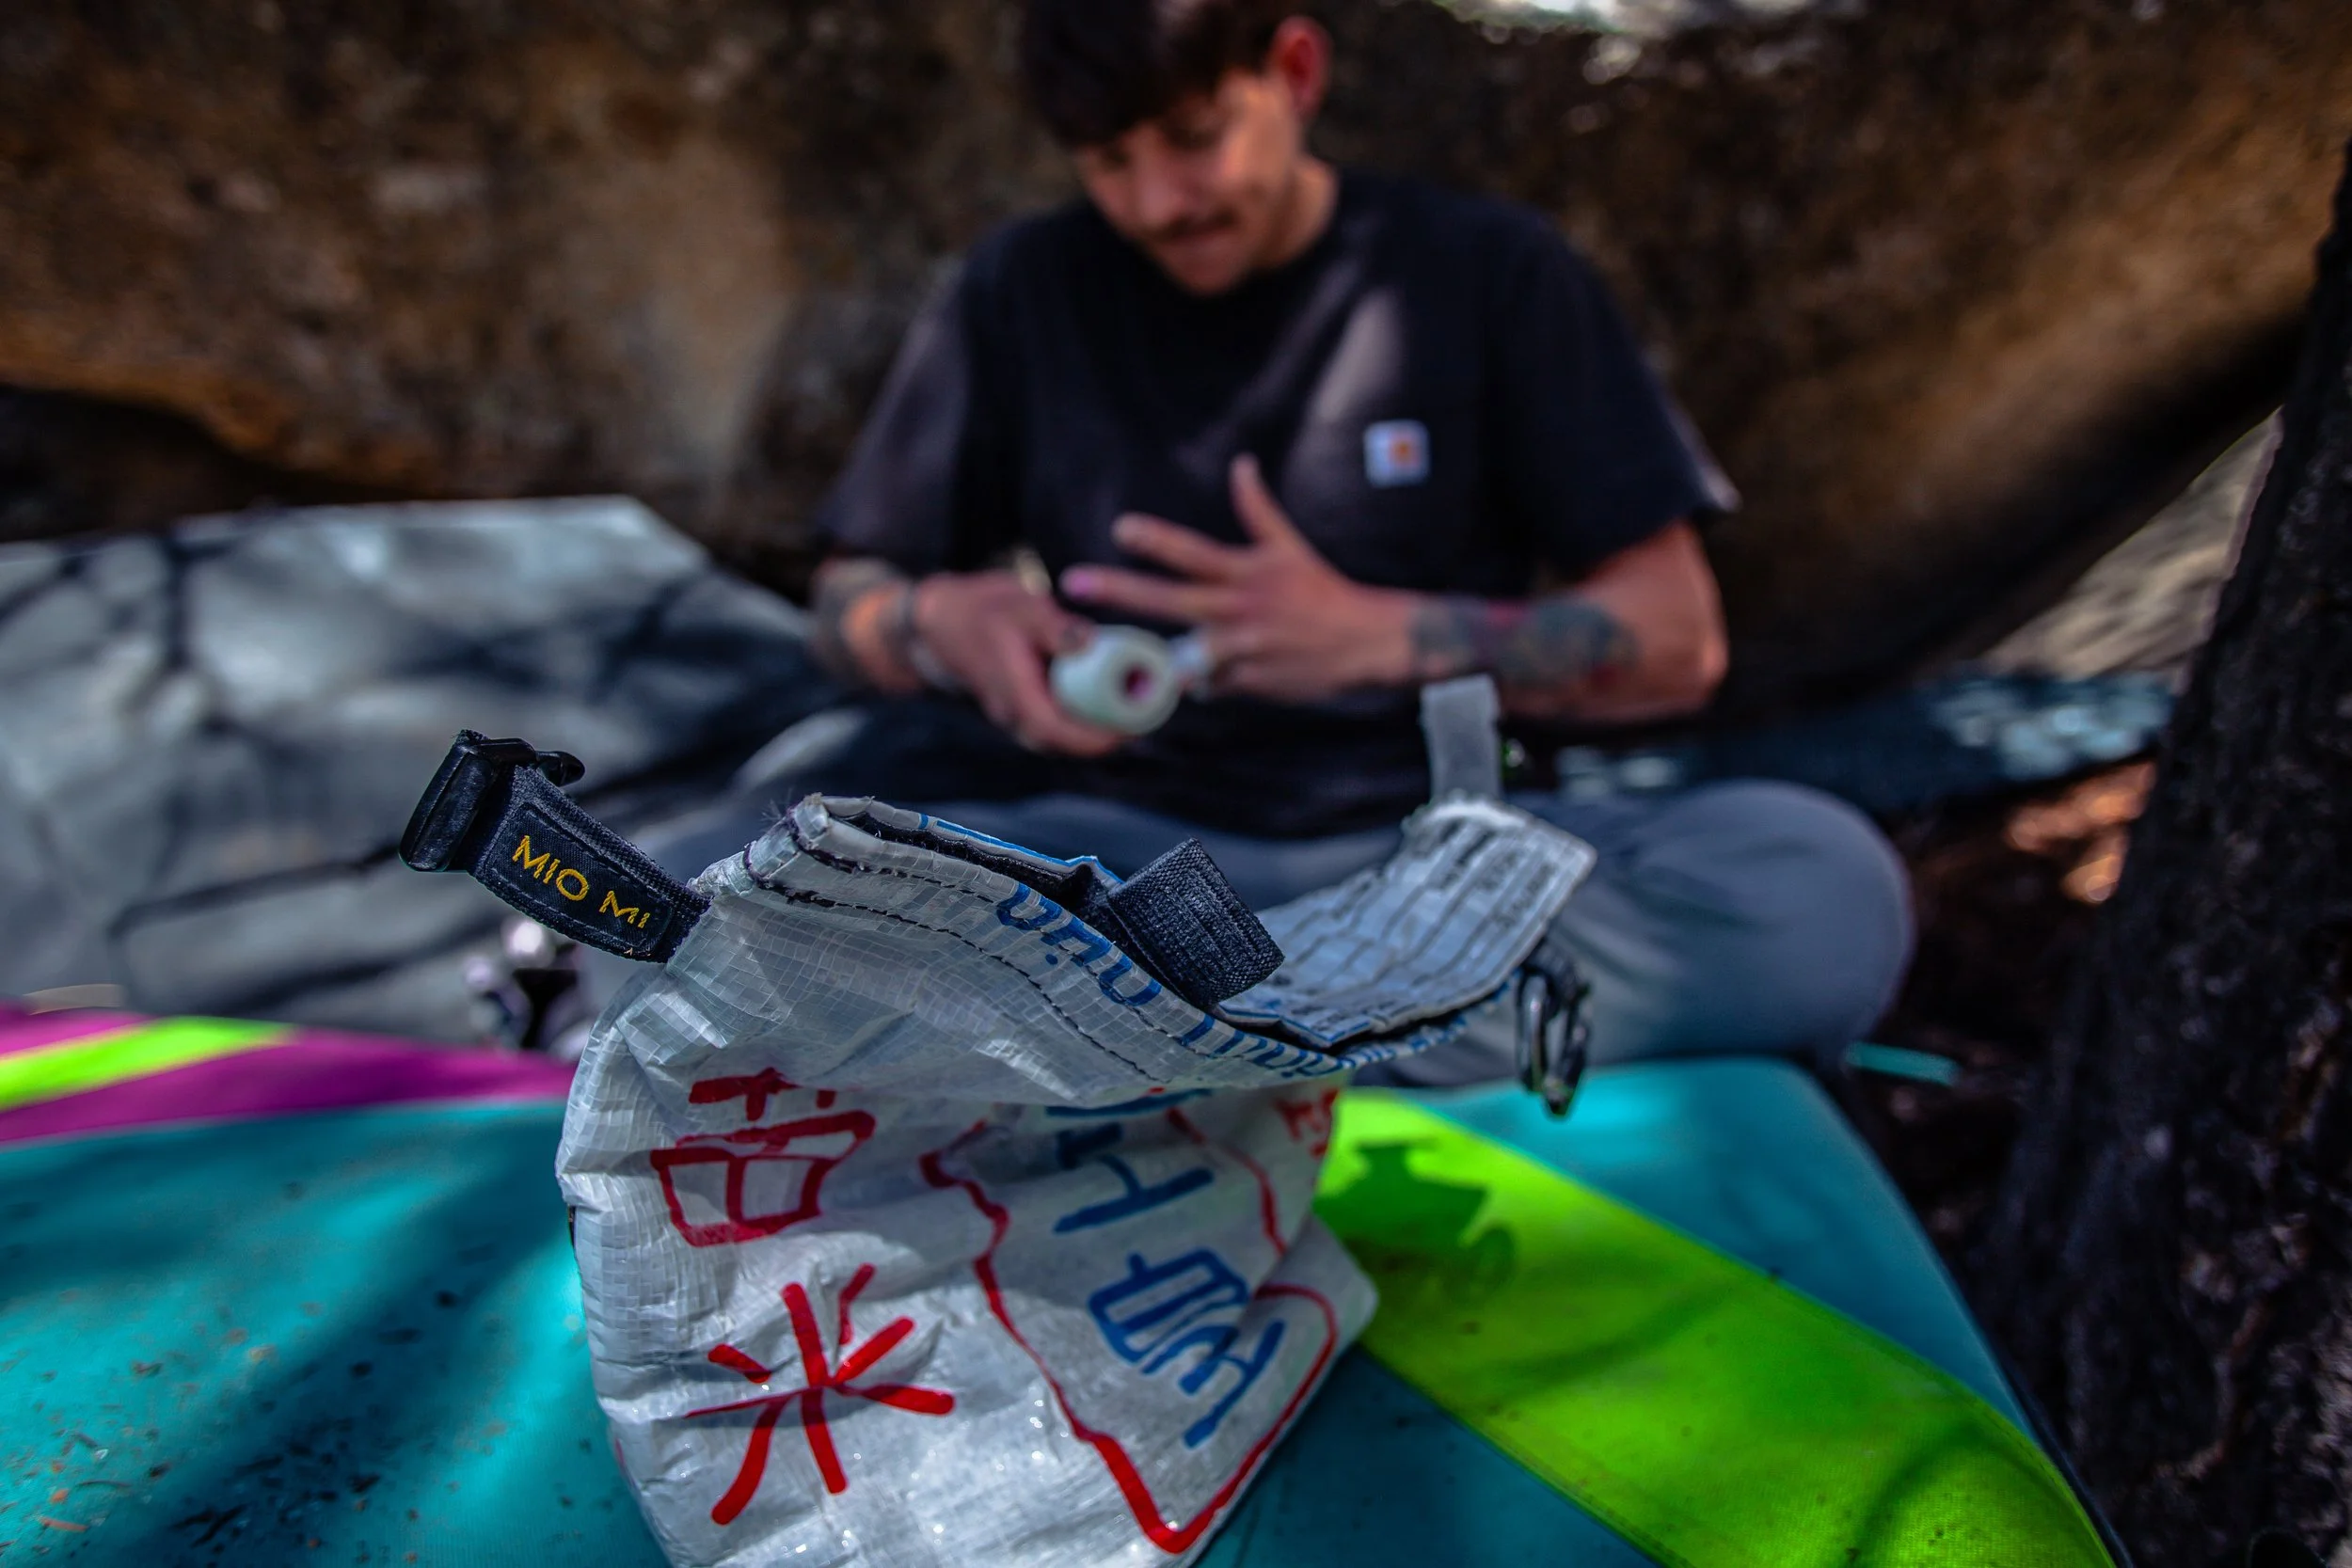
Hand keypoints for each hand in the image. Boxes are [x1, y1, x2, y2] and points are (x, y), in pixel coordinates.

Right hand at [909, 570, 1128, 755]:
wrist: (943, 620)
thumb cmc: (982, 609)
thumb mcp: (1022, 608)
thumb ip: (1055, 627)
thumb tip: (1089, 642)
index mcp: (1013, 693)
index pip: (1052, 731)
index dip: (1091, 738)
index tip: (1129, 731)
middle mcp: (1014, 713)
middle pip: (1064, 740)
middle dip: (1106, 735)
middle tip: (1146, 716)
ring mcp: (1018, 713)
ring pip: (1062, 732)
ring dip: (1098, 725)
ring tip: (1137, 706)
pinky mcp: (1025, 706)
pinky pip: (1058, 719)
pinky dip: (1085, 712)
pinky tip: (1112, 694)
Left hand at [1060, 456, 1414, 702]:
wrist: (1363, 641)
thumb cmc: (1322, 591)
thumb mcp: (1289, 547)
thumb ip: (1257, 509)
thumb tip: (1241, 464)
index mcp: (1246, 574)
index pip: (1193, 552)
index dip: (1156, 540)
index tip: (1121, 529)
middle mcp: (1238, 610)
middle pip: (1170, 599)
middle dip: (1120, 589)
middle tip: (1075, 580)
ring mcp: (1241, 650)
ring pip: (1183, 655)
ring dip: (1163, 655)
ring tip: (1129, 658)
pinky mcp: (1247, 682)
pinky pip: (1208, 685)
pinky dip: (1203, 680)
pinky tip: (1207, 676)